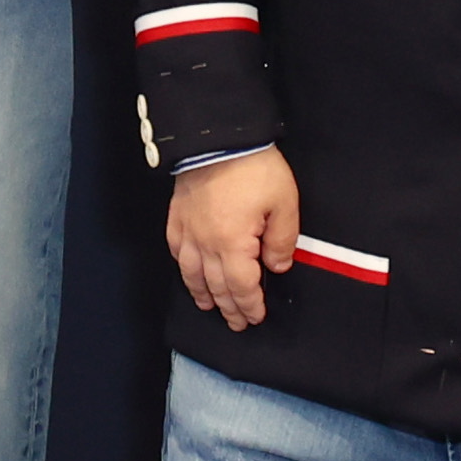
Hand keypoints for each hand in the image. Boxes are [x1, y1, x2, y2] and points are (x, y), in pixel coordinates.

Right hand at [166, 149, 296, 327]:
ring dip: (202, 294)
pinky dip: (183, 268)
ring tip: (208, 306)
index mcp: (233, 244)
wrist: (218, 137)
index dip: (249, 305)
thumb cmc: (252, 168)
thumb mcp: (284, 203)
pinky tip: (187, 272)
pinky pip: (176, 250)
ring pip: (192, 274)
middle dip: (229, 308)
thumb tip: (277, 266)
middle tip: (237, 322)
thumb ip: (282, 240)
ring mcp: (188, 231)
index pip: (242, 287)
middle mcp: (206, 244)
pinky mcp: (177, 216)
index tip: (256, 316)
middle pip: (217, 286)